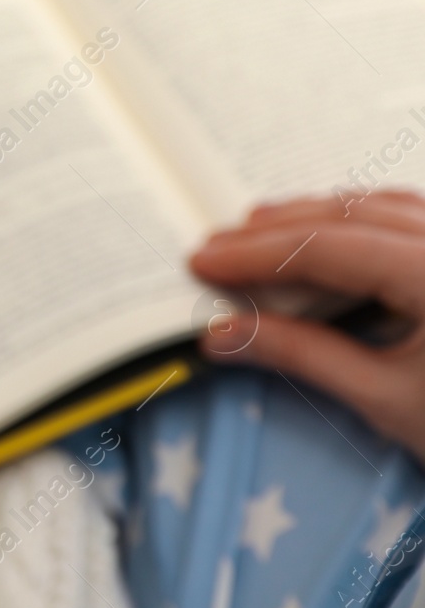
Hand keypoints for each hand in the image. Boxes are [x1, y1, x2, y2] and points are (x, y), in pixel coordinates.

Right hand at [190, 190, 424, 463]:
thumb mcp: (388, 400)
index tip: (204, 262)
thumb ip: (304, 356)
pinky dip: (360, 222)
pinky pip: (411, 219)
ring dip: (317, 218)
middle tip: (218, 248)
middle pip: (354, 214)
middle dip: (278, 229)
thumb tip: (225, 337)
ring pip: (384, 207)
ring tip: (261, 235)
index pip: (331, 246)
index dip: (259, 252)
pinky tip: (330, 238)